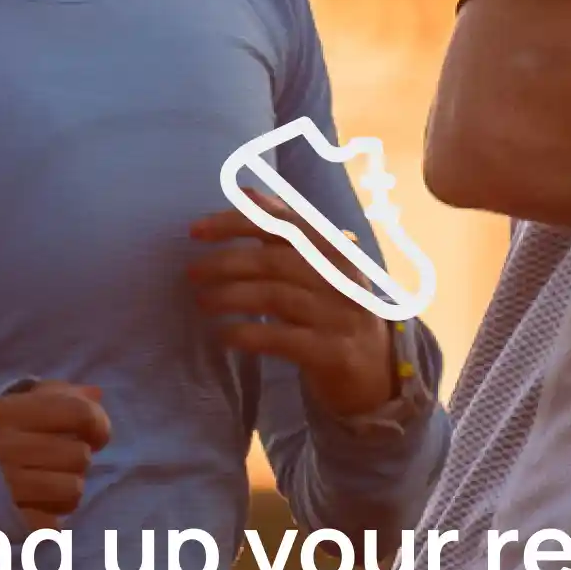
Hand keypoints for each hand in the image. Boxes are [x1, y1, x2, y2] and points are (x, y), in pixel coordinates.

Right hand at [0, 377, 110, 518]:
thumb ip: (45, 397)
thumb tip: (96, 394)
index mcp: (6, 412)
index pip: (79, 412)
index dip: (98, 424)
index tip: (94, 436)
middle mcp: (8, 446)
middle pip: (81, 455)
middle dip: (74, 462)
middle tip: (49, 465)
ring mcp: (7, 487)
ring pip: (74, 491)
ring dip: (63, 493)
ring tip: (37, 490)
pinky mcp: (6, 524)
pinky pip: (55, 524)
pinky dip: (45, 520)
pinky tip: (23, 511)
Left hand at [185, 215, 402, 419]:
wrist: (379, 373)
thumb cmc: (336, 315)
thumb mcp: (321, 270)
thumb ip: (288, 236)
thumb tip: (245, 196)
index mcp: (335, 250)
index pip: (284, 222)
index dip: (237, 220)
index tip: (196, 230)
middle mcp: (341, 277)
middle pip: (275, 259)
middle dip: (225, 263)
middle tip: (191, 274)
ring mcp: (340, 316)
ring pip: (276, 296)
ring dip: (231, 297)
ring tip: (203, 303)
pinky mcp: (334, 353)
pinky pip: (282, 338)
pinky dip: (248, 334)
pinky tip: (224, 336)